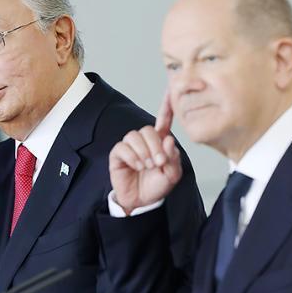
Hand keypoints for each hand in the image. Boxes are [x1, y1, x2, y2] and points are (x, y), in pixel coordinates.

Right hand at [109, 91, 182, 214]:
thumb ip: (173, 158)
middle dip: (155, 147)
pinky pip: (122, 148)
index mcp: (160, 142)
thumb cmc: (157, 186)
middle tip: (158, 163)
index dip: (166, 105)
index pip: (163, 120)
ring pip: (134, 136)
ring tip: (147, 166)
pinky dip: (132, 157)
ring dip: (143, 153)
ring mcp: (130, 147)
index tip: (170, 90)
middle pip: (147, 130)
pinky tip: (136, 166)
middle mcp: (144, 141)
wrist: (141, 201)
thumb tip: (169, 140)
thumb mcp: (172, 175)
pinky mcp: (118, 155)